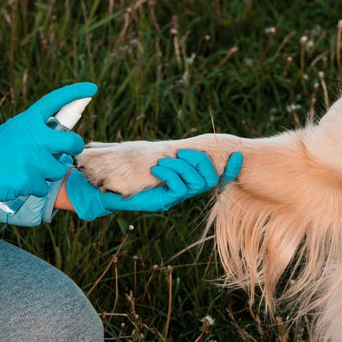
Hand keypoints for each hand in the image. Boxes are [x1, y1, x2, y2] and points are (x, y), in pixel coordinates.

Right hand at [0, 83, 94, 209]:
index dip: (75, 93)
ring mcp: (33, 159)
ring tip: (23, 170)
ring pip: (58, 169)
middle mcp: (33, 137)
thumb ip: (34, 134)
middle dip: (74, 148)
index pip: (55, 101)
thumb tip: (60, 140)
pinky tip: (15, 182)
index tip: (92, 88)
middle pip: (72, 142)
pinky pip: (43, 187)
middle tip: (70, 151)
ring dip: (47, 174)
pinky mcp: (29, 180)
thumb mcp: (10, 133)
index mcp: (26, 121)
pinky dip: (32, 188)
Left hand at [67, 149, 242, 220]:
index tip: (238, 156)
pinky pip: (180, 188)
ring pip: (197, 182)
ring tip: (163, 163)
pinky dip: (172, 175)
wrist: (103, 190)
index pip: (215, 172)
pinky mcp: (165, 201)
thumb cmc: (122, 173)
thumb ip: (164, 151)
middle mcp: (184, 187)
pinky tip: (159, 169)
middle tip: (182, 152)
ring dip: (183, 167)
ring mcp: (175, 195)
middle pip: (209, 177)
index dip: (230, 168)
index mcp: (184, 177)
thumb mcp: (143, 154)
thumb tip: (170, 140)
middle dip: (201, 161)